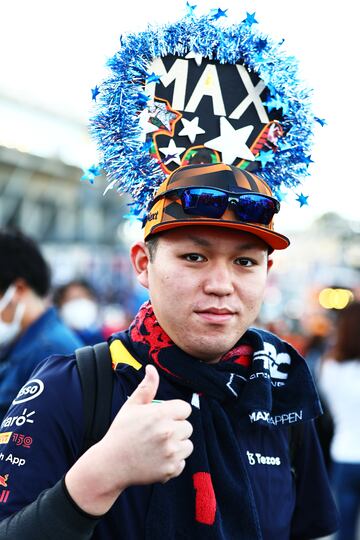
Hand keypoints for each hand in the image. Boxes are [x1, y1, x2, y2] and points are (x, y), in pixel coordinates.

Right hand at [102, 364, 192, 485]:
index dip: (175, 412)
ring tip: (159, 446)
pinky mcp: (171, 469)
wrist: (110, 464)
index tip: (164, 417)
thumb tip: (152, 368)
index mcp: (161, 414)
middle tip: (158, 433)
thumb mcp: (131, 406)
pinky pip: (182, 462)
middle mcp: (169, 432)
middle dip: (176, 428)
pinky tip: (157, 459)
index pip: (185, 408)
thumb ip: (146, 387)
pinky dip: (173, 462)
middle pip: (188, 427)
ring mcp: (171, 452)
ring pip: (188, 445)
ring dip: (177, 445)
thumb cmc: (121, 432)